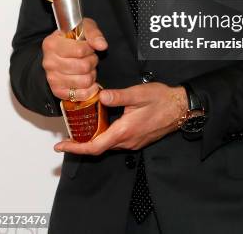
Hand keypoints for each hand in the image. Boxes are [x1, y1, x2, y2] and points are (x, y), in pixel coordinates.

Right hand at [42, 18, 107, 100]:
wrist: (60, 52)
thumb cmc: (73, 38)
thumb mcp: (84, 28)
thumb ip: (94, 34)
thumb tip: (102, 45)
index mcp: (51, 44)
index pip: (80, 50)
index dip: (90, 49)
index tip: (88, 47)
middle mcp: (49, 62)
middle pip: (83, 67)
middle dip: (92, 61)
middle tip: (89, 58)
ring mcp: (52, 78)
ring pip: (85, 81)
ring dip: (92, 74)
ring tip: (87, 68)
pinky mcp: (58, 92)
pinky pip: (82, 95)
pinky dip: (90, 88)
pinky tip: (87, 80)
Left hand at [54, 82, 187, 154]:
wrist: (181, 108)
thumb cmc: (162, 100)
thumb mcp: (139, 94)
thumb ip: (118, 96)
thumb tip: (100, 96)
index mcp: (124, 131)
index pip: (94, 146)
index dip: (76, 148)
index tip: (61, 146)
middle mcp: (127, 141)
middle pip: (98, 147)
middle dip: (81, 143)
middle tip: (67, 135)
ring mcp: (132, 142)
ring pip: (107, 144)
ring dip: (93, 139)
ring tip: (81, 128)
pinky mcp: (137, 139)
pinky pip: (116, 141)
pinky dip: (104, 135)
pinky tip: (101, 124)